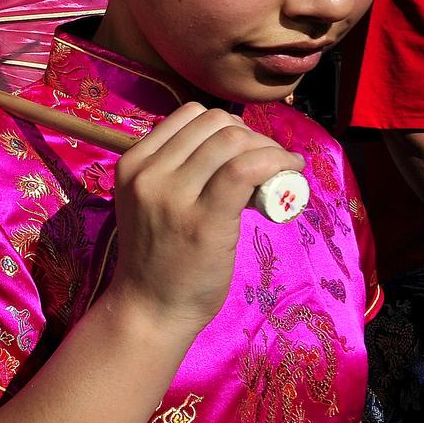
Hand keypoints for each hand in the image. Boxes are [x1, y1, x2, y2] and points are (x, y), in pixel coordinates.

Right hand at [105, 103, 304, 336]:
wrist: (149, 308)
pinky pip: (245, 169)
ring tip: (281, 171)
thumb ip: (175, 170)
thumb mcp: (150, 200)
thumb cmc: (157, 257)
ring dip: (269, 148)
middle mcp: (147, 172)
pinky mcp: (203, 220)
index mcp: (132, 162)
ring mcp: (172, 195)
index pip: (189, 115)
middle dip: (252, 136)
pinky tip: (291, 170)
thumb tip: (233, 144)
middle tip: (269, 163)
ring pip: (232, 140)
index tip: (244, 152)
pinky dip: (276, 161)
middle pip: (215, 123)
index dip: (226, 126)